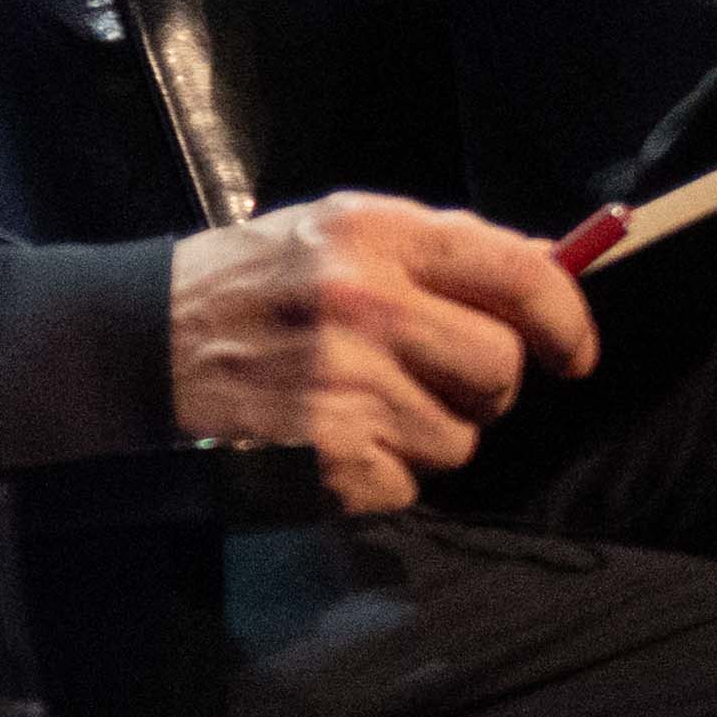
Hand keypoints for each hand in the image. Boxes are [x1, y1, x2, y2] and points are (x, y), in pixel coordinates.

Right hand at [169, 192, 598, 514]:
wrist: (141, 347)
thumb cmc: (257, 284)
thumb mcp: (339, 232)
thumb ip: (443, 247)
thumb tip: (554, 258)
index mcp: (375, 236)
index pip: (517, 273)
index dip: (567, 318)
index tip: (575, 351)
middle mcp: (363, 307)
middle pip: (500, 366)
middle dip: (487, 382)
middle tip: (438, 376)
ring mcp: (344, 388)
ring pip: (462, 437)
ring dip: (431, 432)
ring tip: (365, 403)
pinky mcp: (325, 458)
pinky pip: (411, 484)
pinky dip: (385, 473)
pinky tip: (335, 437)